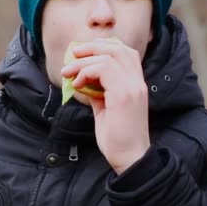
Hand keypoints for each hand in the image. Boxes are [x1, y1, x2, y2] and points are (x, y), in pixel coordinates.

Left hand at [61, 38, 149, 173]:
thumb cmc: (118, 138)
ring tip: (68, 72)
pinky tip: (77, 84)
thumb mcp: (105, 109)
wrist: (130, 158)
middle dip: (91, 47)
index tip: (83, 53)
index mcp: (136, 84)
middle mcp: (138, 82)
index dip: (103, 47)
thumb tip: (84, 80)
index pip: (125, 52)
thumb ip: (99, 92)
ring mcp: (132, 87)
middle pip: (117, 48)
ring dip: (84, 61)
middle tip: (73, 55)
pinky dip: (86, 72)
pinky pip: (103, 69)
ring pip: (108, 56)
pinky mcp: (123, 95)